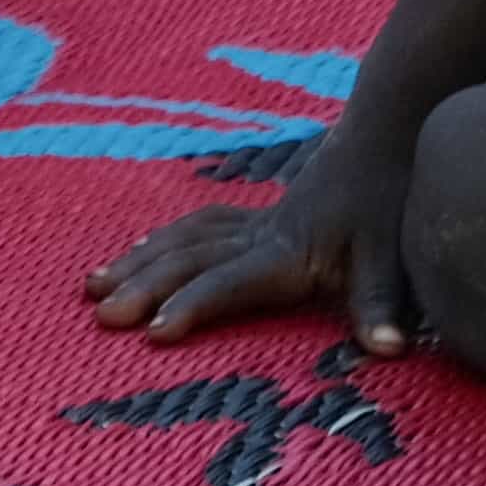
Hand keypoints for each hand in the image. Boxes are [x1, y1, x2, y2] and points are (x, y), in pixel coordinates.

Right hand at [92, 125, 420, 347]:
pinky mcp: (254, 216)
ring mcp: (253, 223)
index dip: (195, 304)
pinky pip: (197, 226)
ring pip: (185, 239)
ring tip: (93, 285)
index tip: (155, 331)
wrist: (385, 134)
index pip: (231, 281)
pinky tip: (139, 251)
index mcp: (287, 252)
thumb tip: (389, 351)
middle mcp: (260, 236)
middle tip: (102, 316)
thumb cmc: (390, 202)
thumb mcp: (392, 256)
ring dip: (139, 262)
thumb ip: (381, 304)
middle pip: (192, 260)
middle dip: (145, 287)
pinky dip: (164, 240)